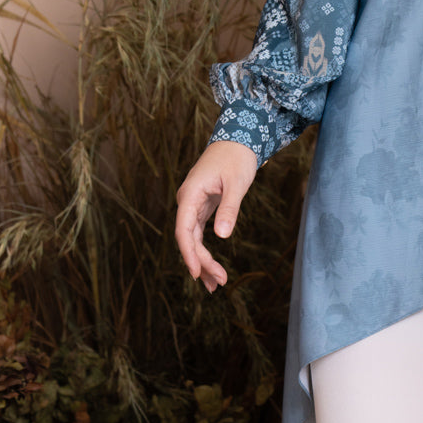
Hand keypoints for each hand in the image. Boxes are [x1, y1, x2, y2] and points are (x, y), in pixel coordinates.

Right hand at [175, 140, 257, 292]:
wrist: (238, 139)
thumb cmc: (237, 158)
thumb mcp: (236, 183)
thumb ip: (229, 208)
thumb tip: (222, 235)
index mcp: (190, 194)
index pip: (183, 230)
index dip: (189, 254)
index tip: (196, 273)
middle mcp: (188, 201)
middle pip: (188, 239)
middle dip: (201, 262)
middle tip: (219, 283)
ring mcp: (194, 205)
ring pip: (193, 239)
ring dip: (203, 260)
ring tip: (217, 283)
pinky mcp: (203, 207)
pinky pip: (200, 233)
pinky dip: (205, 250)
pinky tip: (211, 266)